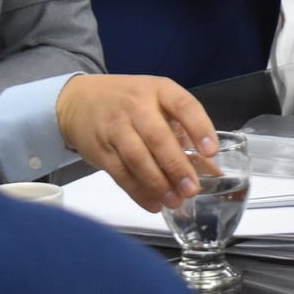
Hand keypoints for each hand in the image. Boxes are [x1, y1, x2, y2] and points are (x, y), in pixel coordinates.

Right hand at [55, 74, 216, 211]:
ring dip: (158, 183)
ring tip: (175, 201)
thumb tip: (213, 170)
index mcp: (159, 90)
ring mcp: (115, 127)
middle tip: (192, 189)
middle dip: (177, 165)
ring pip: (138, 158)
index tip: (211, 151)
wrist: (80, 100)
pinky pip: (121, 174)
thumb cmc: (130, 102)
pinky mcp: (100, 150)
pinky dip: (138, 192)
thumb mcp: (158, 103)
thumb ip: (185, 133)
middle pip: (158, 137)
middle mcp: (137, 106)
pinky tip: (154, 204)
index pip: (183, 105)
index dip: (199, 127)